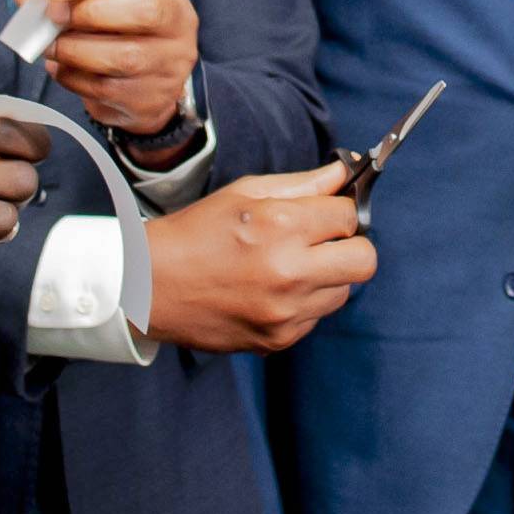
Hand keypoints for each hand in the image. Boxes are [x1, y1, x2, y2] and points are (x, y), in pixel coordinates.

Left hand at [13, 0, 198, 150]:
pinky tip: (61, 67)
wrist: (149, 74)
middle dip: (86, 13)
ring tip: (48, 45)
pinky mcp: (152, 97)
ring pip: (124, 56)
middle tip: (50, 16)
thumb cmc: (120, 21)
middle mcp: (179, 19)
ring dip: (74, 50)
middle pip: (142, 11)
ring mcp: (170, 61)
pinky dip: (74, 77)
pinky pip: (108, 89)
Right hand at [142, 164, 376, 354]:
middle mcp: (288, 272)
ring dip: (328, 275)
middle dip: (350, 245)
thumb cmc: (195, 232)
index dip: (339, 210)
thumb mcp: (245, 193)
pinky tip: (271, 289)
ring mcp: (285, 312)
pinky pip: (316, 316)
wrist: (149, 286)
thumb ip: (302, 184)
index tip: (324, 212)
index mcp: (280, 226)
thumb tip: (343, 174)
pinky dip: (304, 302)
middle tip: (322, 240)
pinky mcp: (278, 339)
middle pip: (364, 260)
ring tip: (289, 265)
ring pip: (343, 291)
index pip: (348, 215)